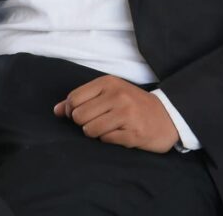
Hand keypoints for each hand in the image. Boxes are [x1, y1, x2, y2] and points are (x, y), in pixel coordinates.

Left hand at [53, 75, 179, 152]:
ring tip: (107, 128)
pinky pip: (106, 140)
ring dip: (95, 133)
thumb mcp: (108, 93)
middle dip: (83, 123)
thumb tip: (56, 111)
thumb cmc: (132, 103)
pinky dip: (108, 139)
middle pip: (79, 116)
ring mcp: (126, 114)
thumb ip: (81, 100)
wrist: (167, 116)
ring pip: (90, 129)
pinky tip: (118, 134)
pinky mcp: (133, 133)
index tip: (79, 114)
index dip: (71, 110)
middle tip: (96, 121)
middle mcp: (117, 95)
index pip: (74, 98)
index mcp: (108, 82)